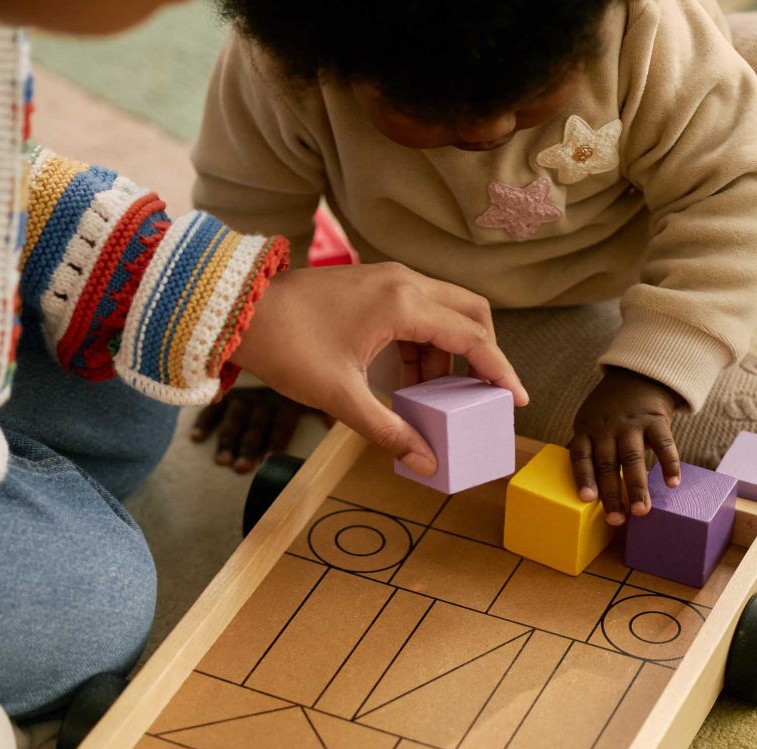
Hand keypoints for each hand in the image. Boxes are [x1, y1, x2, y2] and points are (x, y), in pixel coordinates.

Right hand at [190, 388, 331, 472]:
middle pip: (256, 424)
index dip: (276, 439)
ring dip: (228, 440)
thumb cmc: (306, 376)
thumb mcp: (320, 391)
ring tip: (222, 461)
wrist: (275, 344)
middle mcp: (266, 396)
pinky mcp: (230, 392)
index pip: (282, 422)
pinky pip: (215, 406)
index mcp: (289, 398)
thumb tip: (333, 423)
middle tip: (241, 468)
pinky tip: (196, 439)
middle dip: (249, 446)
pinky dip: (205, 420)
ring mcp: (246, 394)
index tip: (269, 458)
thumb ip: (327, 408)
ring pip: (235, 417)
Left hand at [229, 263, 527, 475]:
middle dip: (483, 353)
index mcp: (402, 303)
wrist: (239, 310)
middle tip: (482, 394)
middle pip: (471, 312)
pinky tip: (410, 379)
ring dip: (449, 352)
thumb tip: (426, 462)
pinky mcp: (375, 283)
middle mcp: (404, 281)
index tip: (518, 399)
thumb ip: (388, 430)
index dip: (500, 371)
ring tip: (435, 397)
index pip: (471, 338)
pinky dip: (426, 343)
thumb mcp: (340, 397)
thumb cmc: (286, 346)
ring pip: (446, 310)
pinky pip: (420, 311)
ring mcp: (389, 277)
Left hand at [569, 368, 680, 525]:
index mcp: (587, 430)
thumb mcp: (588, 421)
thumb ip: (585, 448)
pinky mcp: (656, 420)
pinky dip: (669, 464)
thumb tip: (576, 482)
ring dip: (637, 486)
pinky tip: (672, 483)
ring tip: (642, 511)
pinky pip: (664, 444)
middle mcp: (607, 428)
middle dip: (612, 493)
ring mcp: (632, 424)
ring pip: (633, 458)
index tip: (587, 499)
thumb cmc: (608, 408)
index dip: (583, 477)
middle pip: (607, 464)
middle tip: (616, 520)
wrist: (638, 375)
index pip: (582, 456)